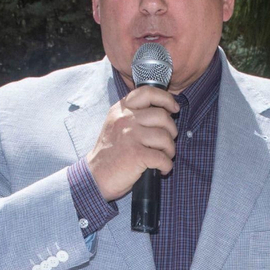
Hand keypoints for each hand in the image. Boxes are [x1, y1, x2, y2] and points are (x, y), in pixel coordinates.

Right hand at [85, 86, 178, 201]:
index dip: (166, 99)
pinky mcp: (136, 155)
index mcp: (121, 110)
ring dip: (170, 150)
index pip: (148, 93)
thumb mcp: (116, 125)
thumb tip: (163, 111)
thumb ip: (134, 115)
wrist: (96, 177)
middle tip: (167, 143)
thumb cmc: (110, 153)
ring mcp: (130, 136)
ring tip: (164, 157)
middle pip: (162, 116)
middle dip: (171, 131)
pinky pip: (163, 157)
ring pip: (165, 137)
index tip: (174, 109)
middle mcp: (125, 119)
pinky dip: (167, 165)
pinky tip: (161, 169)